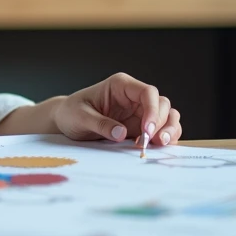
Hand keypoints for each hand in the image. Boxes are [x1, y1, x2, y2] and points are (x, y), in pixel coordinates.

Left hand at [53, 72, 181, 146]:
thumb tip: (121, 133)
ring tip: (161, 145)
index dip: (153, 110)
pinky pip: (160, 130)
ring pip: (166, 116)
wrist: (66, 121)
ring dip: (169, 130)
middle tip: (153, 142)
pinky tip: (157, 149)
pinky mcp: (140, 127)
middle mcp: (134, 97)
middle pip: (161, 104)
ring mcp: (139, 112)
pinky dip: (164, 138)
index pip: (147, 92)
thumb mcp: (80, 117)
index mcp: (121, 86)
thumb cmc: (71, 113)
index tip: (147, 130)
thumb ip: (100, 124)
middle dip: (162, 123)